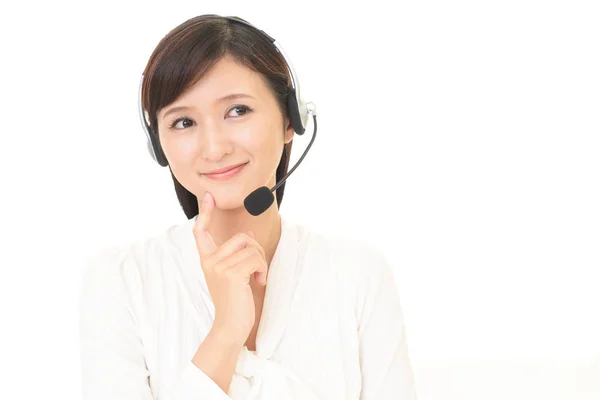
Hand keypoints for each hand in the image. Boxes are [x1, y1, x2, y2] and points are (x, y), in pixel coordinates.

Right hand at [193, 192, 267, 344]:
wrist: (231, 326)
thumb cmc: (235, 301)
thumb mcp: (234, 274)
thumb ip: (237, 254)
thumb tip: (249, 236)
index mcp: (207, 260)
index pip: (201, 232)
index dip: (205, 213)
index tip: (209, 197)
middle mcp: (209, 261)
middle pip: (241, 238)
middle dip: (257, 251)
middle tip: (258, 269)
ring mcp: (218, 267)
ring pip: (252, 248)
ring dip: (262, 263)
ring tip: (257, 278)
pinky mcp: (230, 273)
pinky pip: (256, 259)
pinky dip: (263, 269)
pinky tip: (259, 283)